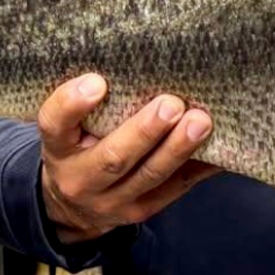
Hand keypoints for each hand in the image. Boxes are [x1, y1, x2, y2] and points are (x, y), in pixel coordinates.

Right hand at [39, 74, 217, 243]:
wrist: (72, 206)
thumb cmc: (78, 147)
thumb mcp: (68, 129)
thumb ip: (89, 105)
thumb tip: (141, 62)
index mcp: (58, 148)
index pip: (54, 124)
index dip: (72, 104)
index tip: (96, 81)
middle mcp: (80, 178)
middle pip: (113, 157)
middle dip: (145, 131)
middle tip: (172, 104)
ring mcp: (112, 201)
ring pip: (150, 176)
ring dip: (178, 148)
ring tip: (201, 122)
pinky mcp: (141, 211)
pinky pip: (175, 188)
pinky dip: (200, 167)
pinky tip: (220, 149)